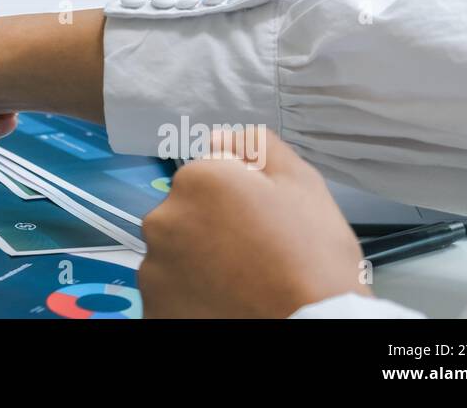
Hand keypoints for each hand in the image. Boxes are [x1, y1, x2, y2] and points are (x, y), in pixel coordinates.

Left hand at [138, 129, 369, 317]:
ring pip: (174, 253)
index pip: (209, 177)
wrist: (313, 328)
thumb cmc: (312, 257)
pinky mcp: (153, 308)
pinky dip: (188, 296)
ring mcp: (153, 268)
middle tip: (253, 255)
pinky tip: (223, 303)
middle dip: (211, 228)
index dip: (239, 199)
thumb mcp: (302, 184)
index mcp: (195, 180)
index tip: (262, 224)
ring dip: (197, 262)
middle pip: (185, 213)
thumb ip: (257, 146)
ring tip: (240, 283)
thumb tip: (221, 138)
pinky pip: (169, 291)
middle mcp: (161, 219)